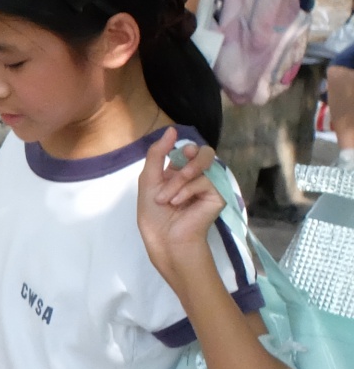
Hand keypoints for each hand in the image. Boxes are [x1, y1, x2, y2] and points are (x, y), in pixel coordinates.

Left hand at [136, 130, 224, 279]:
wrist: (163, 238)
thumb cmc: (153, 213)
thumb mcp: (149, 179)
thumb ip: (158, 154)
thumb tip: (172, 129)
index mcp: (180, 172)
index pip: (188, 150)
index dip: (182, 148)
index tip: (176, 154)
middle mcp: (197, 177)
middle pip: (205, 152)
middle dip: (188, 159)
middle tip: (178, 170)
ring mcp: (209, 186)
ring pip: (204, 164)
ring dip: (180, 179)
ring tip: (168, 197)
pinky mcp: (218, 195)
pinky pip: (205, 181)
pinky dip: (186, 190)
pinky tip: (177, 203)